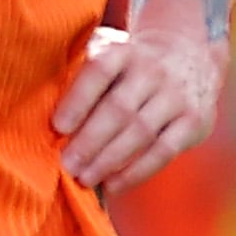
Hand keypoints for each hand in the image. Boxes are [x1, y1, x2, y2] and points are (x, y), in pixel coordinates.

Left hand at [53, 17, 226, 192]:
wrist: (188, 53)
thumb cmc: (128, 65)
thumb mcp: (108, 53)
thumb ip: (80, 75)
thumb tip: (42, 117)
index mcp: (123, 51)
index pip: (100, 71)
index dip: (78, 100)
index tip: (57, 127)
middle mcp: (152, 71)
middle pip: (119, 109)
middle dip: (90, 141)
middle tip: (66, 164)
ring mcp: (176, 97)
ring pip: (141, 133)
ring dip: (110, 160)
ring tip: (84, 178)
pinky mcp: (194, 122)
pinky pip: (164, 151)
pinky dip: (137, 171)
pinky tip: (113, 185)